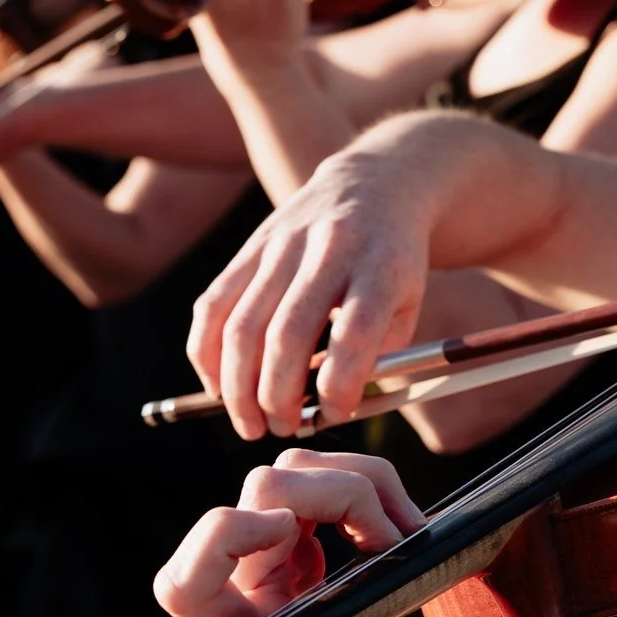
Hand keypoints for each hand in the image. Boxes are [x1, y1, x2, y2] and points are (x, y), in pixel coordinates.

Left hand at [153, 451, 426, 616]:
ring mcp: (273, 570)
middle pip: (257, 497)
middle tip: (395, 536)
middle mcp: (246, 597)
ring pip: (289, 478)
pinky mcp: (304, 556)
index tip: (285, 532)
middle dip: (334, 493)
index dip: (224, 536)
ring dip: (355, 482)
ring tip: (404, 528)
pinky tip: (397, 531)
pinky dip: (366, 492)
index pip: (188, 581)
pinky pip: (320, 490)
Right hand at [192, 138, 438, 438]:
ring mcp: (281, 244)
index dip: (339, 386)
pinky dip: (207, 354)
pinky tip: (218, 387)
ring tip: (249, 423)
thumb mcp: (409, 303)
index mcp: (380, 263)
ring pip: (242, 324)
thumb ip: (378, 356)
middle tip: (283, 430)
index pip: (353, 333)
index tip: (335, 414)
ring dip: (238, 387)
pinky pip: (212, 306)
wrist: (374, 186)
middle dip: (277, 396)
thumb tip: (329, 409)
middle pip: (287, 334)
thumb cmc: (392, 261)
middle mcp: (327, 249)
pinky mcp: (249, 247)